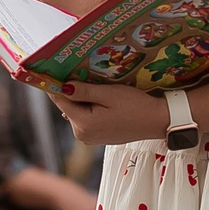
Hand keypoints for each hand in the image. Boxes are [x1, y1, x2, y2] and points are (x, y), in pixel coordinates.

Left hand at [52, 82, 167, 146]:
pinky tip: (102, 99)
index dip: (55, 86)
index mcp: (83, 124)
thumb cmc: (135, 106)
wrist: (156, 121)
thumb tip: (62, 87)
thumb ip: (84, 91)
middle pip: (68, 107)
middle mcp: (82, 134)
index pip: (61, 101)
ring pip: (77, 112)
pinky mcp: (97, 137)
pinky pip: (87, 119)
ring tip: (95, 85)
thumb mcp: (108, 94)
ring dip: (82, 99)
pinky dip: (90, 108)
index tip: (52, 71)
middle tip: (80, 73)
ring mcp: (90, 138)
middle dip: (73, 91)